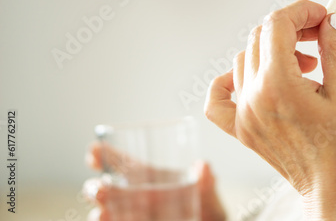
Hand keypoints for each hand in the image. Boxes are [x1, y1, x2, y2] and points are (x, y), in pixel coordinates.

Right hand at [82, 142, 225, 220]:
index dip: (107, 154)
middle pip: (107, 189)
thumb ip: (207, 185)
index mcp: (152, 180)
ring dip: (100, 212)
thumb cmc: (208, 216)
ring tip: (103, 214)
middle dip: (97, 188)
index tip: (94, 150)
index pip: (125, 163)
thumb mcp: (212, 201)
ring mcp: (132, 216)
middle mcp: (137, 198)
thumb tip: (203, 166)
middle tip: (100, 189)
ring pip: (105, 212)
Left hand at [204, 0, 335, 219]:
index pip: (277, 24)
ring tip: (305, 67)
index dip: (302, 10)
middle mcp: (253, 97)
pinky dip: (231, 80)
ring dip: (274, 51)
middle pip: (261, 37)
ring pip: (245, 58)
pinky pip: (219, 96)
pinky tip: (253, 79)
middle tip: (319, 35)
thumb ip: (335, 49)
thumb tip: (329, 21)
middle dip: (292, 27)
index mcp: (279, 85)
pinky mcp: (242, 129)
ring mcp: (243, 115)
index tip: (323, 14)